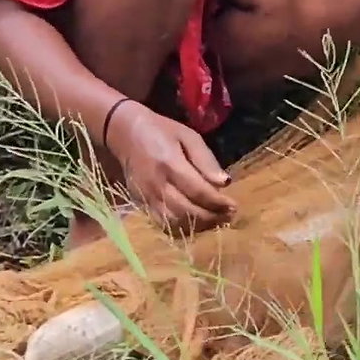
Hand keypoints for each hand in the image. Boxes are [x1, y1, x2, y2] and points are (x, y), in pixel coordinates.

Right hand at [106, 101, 236, 235]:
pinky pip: (162, 224)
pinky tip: (196, 223)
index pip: (198, 191)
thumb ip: (206, 160)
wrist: (125, 133)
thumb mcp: (188, 136)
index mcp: (170, 164)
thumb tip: (225, 183)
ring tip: (216, 221)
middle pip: (188, 211)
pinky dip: (181, 228)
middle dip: (212, 217)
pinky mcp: (141, 204)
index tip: (234, 206)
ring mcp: (147, 197)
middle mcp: (157, 185)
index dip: (218, 203)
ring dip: (199, 226)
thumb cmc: (161, 131)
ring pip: (175, 222)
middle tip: (229, 216)